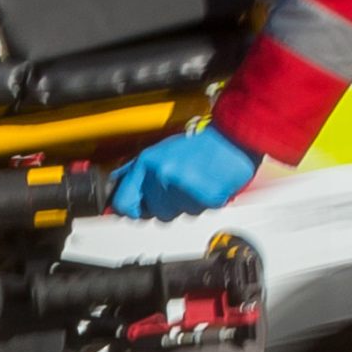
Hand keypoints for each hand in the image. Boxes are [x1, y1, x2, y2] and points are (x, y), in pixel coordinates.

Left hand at [114, 124, 258, 220]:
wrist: (233, 136)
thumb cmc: (200, 141)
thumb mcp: (160, 150)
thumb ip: (136, 171)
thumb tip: (118, 185)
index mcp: (147, 163)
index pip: (124, 202)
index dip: (129, 209)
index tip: (134, 210)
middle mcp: (162, 177)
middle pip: (153, 212)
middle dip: (163, 204)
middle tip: (177, 186)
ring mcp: (184, 189)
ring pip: (176, 215)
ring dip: (184, 204)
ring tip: (194, 182)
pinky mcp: (205, 199)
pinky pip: (197, 213)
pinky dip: (202, 204)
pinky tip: (206, 185)